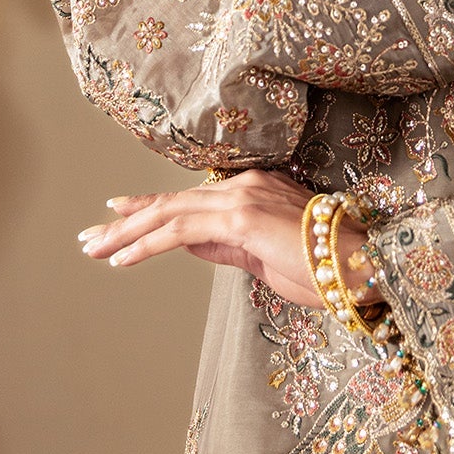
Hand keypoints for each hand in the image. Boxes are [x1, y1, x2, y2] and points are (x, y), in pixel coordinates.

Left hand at [78, 169, 377, 309]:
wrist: (362, 264)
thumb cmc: (326, 267)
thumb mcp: (266, 256)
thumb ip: (228, 246)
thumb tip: (192, 244)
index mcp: (254, 189)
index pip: (190, 198)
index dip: (151, 205)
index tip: (117, 213)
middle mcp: (244, 186)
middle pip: (172, 202)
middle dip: (127, 220)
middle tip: (91, 237)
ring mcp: (240, 199)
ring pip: (169, 213)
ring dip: (126, 233)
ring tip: (95, 250)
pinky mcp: (239, 219)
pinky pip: (179, 231)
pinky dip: (146, 244)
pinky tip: (122, 257)